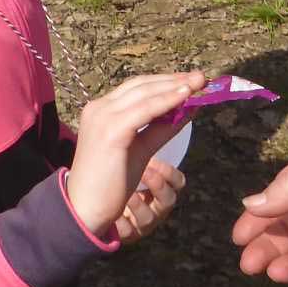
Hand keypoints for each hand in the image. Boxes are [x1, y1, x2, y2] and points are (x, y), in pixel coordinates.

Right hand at [67, 72, 207, 237]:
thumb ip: (160, 128)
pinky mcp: (111, 130)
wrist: (86, 209)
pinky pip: (146, 110)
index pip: (136, 87)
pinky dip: (168, 100)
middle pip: (142, 85)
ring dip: (175, 86)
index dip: (165, 81)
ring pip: (145, 93)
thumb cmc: (111, 183)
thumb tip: (187, 110)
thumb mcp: (141, 149)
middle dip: (174, 79)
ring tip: (199, 83)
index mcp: (101, 110)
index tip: (190, 81)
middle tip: (201, 77)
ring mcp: (103, 116)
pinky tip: (186, 96)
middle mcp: (99, 107)